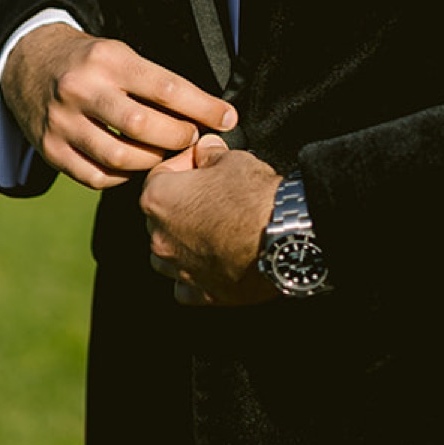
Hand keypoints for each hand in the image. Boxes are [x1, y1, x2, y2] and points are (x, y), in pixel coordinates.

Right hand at [1, 24, 236, 190]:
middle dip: (178, 137)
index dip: (202, 107)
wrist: (28, 63)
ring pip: (120, 158)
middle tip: (192, 139)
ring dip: (153, 162)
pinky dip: (123, 177)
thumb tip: (210, 113)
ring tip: (167, 154)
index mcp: (107, 59)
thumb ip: (156, 82)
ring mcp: (62, 122)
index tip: (228, 118)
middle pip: (142, 127)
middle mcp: (81, 89)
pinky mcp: (50, 149)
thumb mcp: (120, 54)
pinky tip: (136, 166)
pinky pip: (96, 177)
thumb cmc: (92, 62)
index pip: (165, 88)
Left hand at [141, 140, 280, 307]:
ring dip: (184, 241)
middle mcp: (160, 238)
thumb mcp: (233, 159)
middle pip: (161, 216)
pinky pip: (186, 285)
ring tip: (212, 229)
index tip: (201, 163)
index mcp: (159, 200)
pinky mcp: (202, 293)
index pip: (159, 176)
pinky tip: (214, 261)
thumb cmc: (254, 197)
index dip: (183, 165)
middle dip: (182, 204)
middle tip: (212, 195)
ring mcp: (179, 269)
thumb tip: (206, 151)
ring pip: (168, 254)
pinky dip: (196, 273)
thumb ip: (210, 154)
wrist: (284, 238)